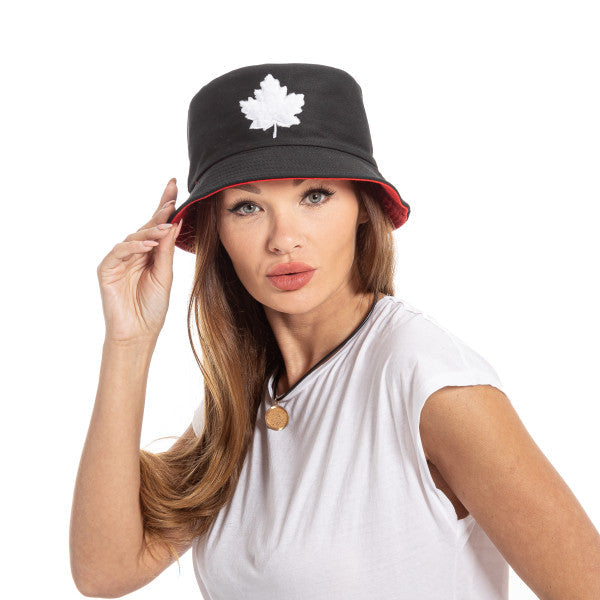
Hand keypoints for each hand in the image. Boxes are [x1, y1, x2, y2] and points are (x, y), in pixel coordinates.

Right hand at [96, 179, 182, 343]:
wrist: (138, 332)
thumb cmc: (152, 307)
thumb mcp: (165, 275)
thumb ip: (166, 251)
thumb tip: (173, 224)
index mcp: (150, 253)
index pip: (158, 226)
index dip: (165, 207)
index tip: (175, 186)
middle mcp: (134, 253)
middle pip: (146, 226)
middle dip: (160, 210)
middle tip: (173, 197)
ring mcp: (119, 260)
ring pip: (134, 237)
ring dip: (150, 231)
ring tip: (165, 228)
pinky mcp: (106, 268)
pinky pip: (119, 251)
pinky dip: (134, 247)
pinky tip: (148, 246)